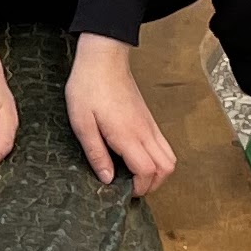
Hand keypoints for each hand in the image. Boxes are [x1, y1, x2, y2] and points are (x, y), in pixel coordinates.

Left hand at [64, 36, 175, 194]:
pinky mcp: (148, 119)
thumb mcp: (82, 123)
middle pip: (166, 168)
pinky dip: (157, 158)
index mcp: (128, 135)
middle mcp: (144, 131)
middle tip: (132, 187)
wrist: (103, 58)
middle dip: (153, 184)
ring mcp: (149, 124)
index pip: (147, 171)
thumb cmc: (89, 86)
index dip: (139, 188)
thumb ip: (95, 153)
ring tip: (136, 175)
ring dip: (158, 172)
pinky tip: (137, 157)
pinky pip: (163, 145)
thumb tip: (106, 178)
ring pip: (169, 157)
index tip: (124, 191)